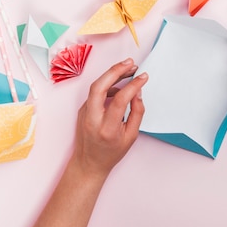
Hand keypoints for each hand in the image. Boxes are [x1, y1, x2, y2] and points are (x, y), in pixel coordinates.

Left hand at [71, 58, 146, 178]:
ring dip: (112, 74)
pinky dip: (108, 84)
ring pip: (95, 86)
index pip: (119, 100)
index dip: (133, 85)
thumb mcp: (131, 136)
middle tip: (130, 63)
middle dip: (115, 71)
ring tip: (128, 69)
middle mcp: (92, 119)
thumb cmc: (111, 152)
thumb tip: (137, 92)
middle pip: (99, 86)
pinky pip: (96, 92)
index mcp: (106, 129)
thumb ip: (137, 113)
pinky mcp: (82, 109)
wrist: (88, 163)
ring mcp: (84, 113)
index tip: (143, 77)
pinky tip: (119, 83)